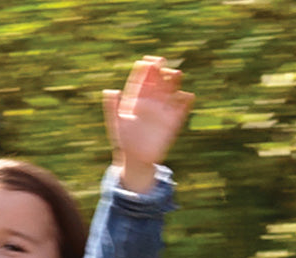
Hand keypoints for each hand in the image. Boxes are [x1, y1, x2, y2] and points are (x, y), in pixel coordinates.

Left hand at [104, 55, 194, 193]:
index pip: (143, 80)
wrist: (135, 159)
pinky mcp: (174, 120)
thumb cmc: (124, 140)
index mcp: (137, 100)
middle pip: (159, 81)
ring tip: (175, 74)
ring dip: (174, 80)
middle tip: (161, 63)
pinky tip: (186, 96)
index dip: (145, 69)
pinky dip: (186, 100)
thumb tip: (110, 91)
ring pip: (172, 90)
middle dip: (161, 70)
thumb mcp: (116, 123)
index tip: (145, 61)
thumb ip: (112, 107)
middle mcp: (152, 102)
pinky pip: (183, 107)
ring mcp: (163, 109)